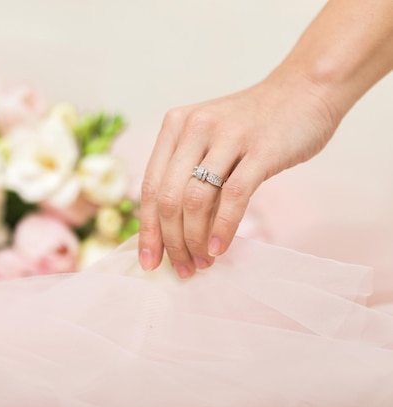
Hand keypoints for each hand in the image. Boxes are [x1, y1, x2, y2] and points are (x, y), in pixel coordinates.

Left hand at [138, 72, 340, 277]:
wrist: (305, 90)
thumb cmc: (254, 125)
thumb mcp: (210, 139)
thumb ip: (189, 174)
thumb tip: (170, 231)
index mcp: (175, 126)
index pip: (150, 187)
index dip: (147, 229)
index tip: (149, 261)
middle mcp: (195, 127)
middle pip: (168, 198)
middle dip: (171, 241)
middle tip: (182, 268)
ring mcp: (228, 136)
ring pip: (195, 200)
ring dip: (194, 240)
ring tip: (202, 262)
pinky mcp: (260, 149)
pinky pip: (233, 196)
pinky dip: (223, 228)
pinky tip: (218, 249)